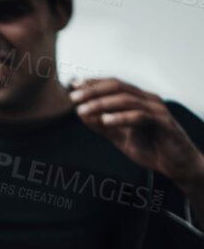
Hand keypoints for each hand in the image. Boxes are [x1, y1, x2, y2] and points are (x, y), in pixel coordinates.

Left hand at [70, 78, 203, 188]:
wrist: (175, 164)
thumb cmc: (150, 147)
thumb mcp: (119, 136)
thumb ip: (102, 125)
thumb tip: (81, 114)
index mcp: (138, 100)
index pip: (114, 85)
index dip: (93, 84)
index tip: (72, 86)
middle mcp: (148, 100)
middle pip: (118, 87)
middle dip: (93, 91)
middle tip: (73, 97)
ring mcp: (156, 109)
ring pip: (126, 100)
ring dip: (101, 104)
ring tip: (82, 110)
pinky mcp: (163, 123)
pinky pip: (140, 116)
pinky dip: (121, 118)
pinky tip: (105, 120)